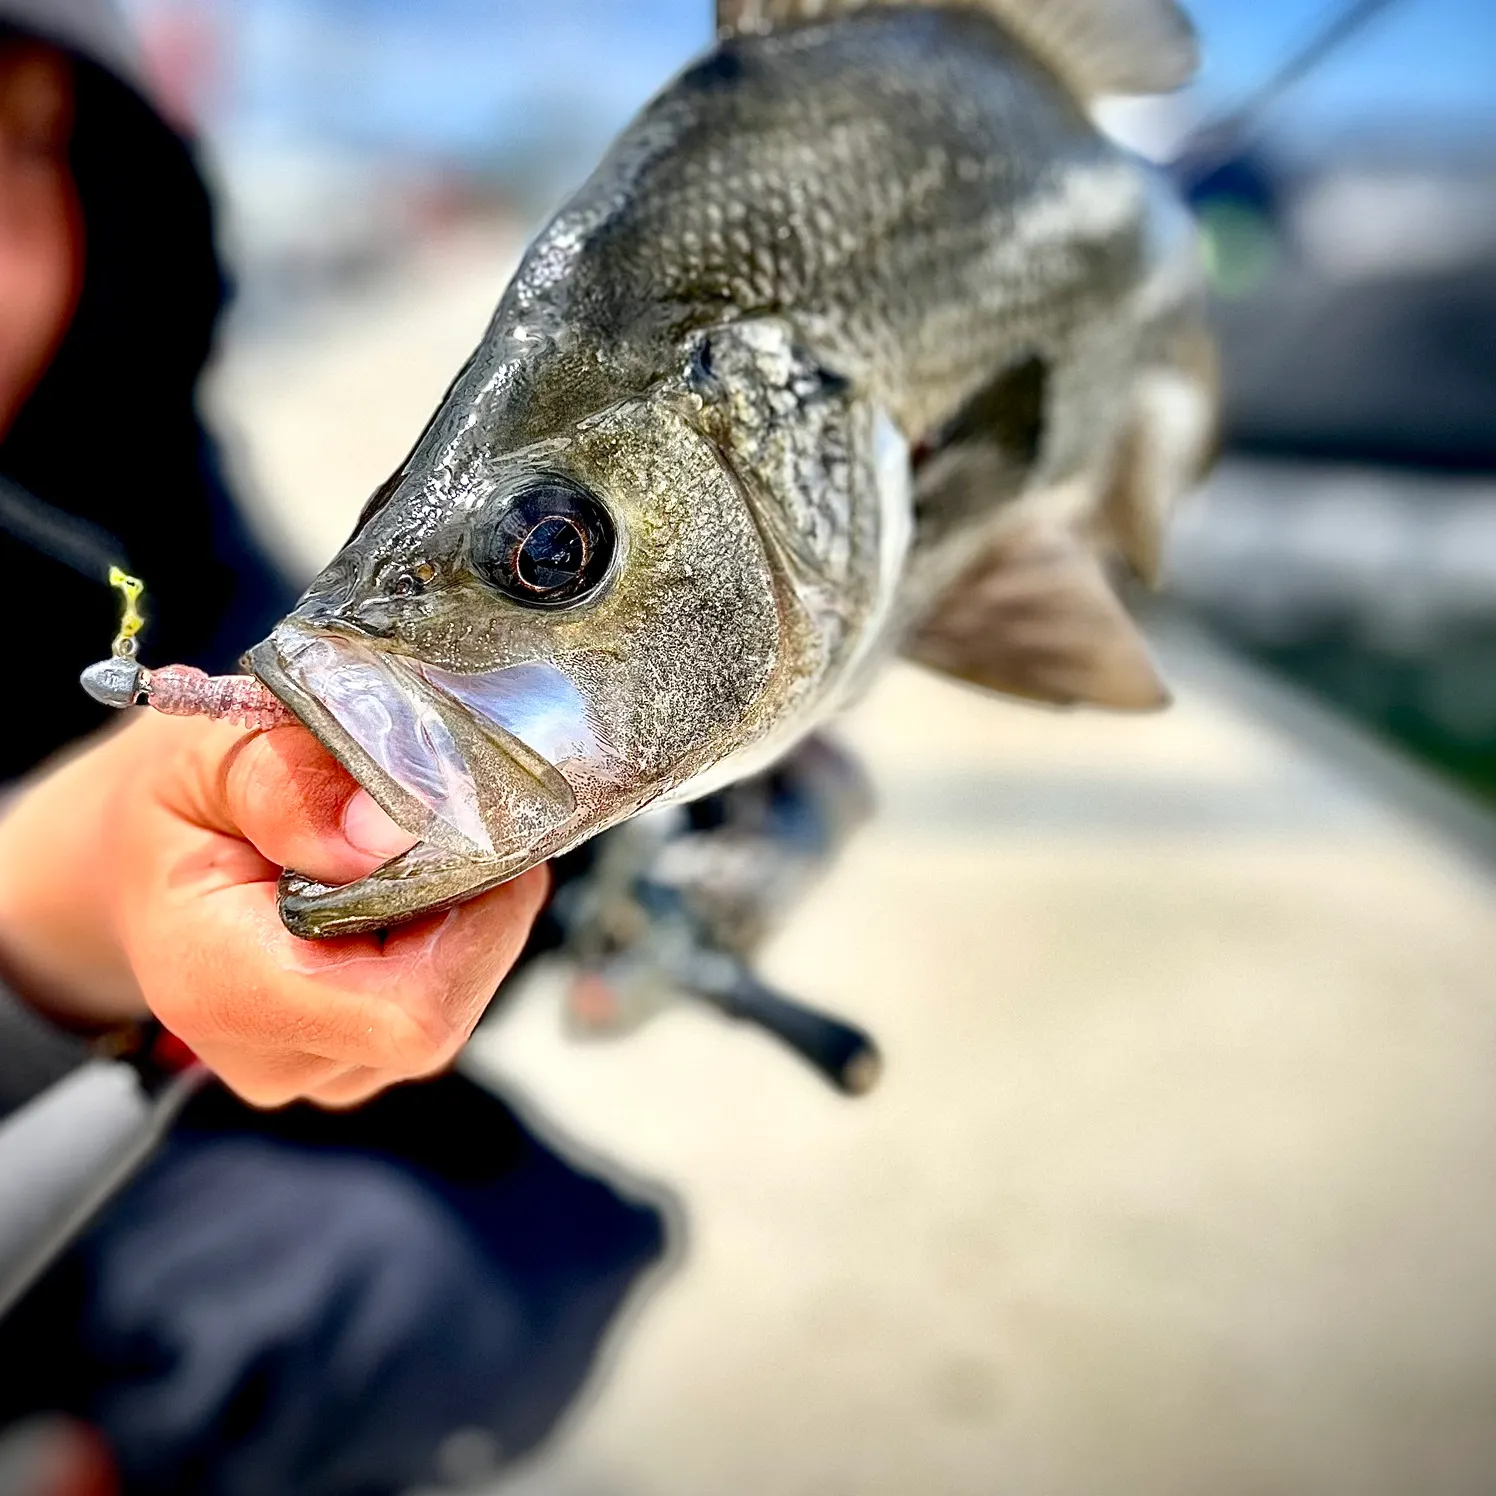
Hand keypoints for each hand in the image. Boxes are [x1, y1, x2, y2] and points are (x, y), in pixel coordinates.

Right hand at [0, 713, 546, 1106]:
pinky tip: (402, 888)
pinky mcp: (346, 1059)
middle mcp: (271, 1055)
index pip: (412, 1014)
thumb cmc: (175, 805)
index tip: (479, 833)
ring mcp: (313, 1070)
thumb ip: (290, 787)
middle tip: (456, 818)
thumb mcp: (207, 756)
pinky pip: (437, 1005)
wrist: (137, 861)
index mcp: (222, 988)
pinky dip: (446, 940)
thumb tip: (386, 832)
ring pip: (452, 1006)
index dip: (478, 929)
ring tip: (411, 848)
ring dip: (463, 922)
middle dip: (479, 910)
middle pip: (445, 1009)